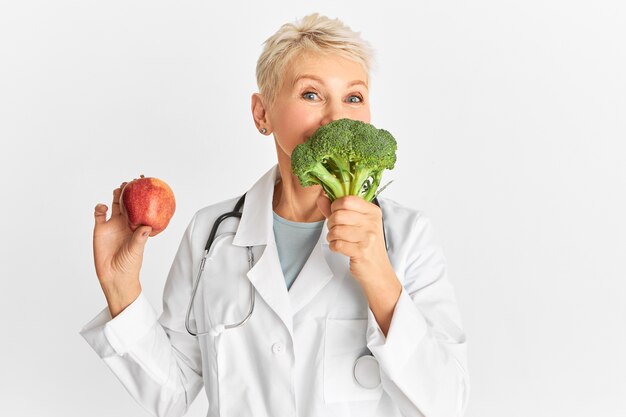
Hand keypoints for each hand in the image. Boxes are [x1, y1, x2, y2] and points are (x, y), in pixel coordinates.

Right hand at [93, 182, 151, 316]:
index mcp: (137, 225)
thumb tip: (147, 226)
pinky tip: (103, 207)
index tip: (146, 186)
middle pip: (128, 203)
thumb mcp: (137, 249)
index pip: (141, 208)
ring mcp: (113, 224)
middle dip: (129, 191)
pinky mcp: (100, 228)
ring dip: (116, 195)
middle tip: (132, 182)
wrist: (114, 275)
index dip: (144, 197)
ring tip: (120, 189)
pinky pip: (99, 214)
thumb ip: (140, 238)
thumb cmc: (130, 264)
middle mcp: (125, 223)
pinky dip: (100, 207)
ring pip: (115, 205)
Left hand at [316, 194, 394, 283]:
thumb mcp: (355, 223)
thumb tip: (321, 198)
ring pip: (336, 230)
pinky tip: (340, 247)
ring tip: (337, 239)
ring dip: (331, 236)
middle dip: (330, 223)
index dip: (335, 206)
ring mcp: (368, 237)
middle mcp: (372, 222)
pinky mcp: (361, 251)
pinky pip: (337, 244)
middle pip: (338, 215)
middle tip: (335, 229)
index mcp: (372, 211)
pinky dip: (334, 246)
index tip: (336, 213)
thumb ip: (337, 210)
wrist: (378, 269)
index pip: (347, 200)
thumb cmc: (366, 244)